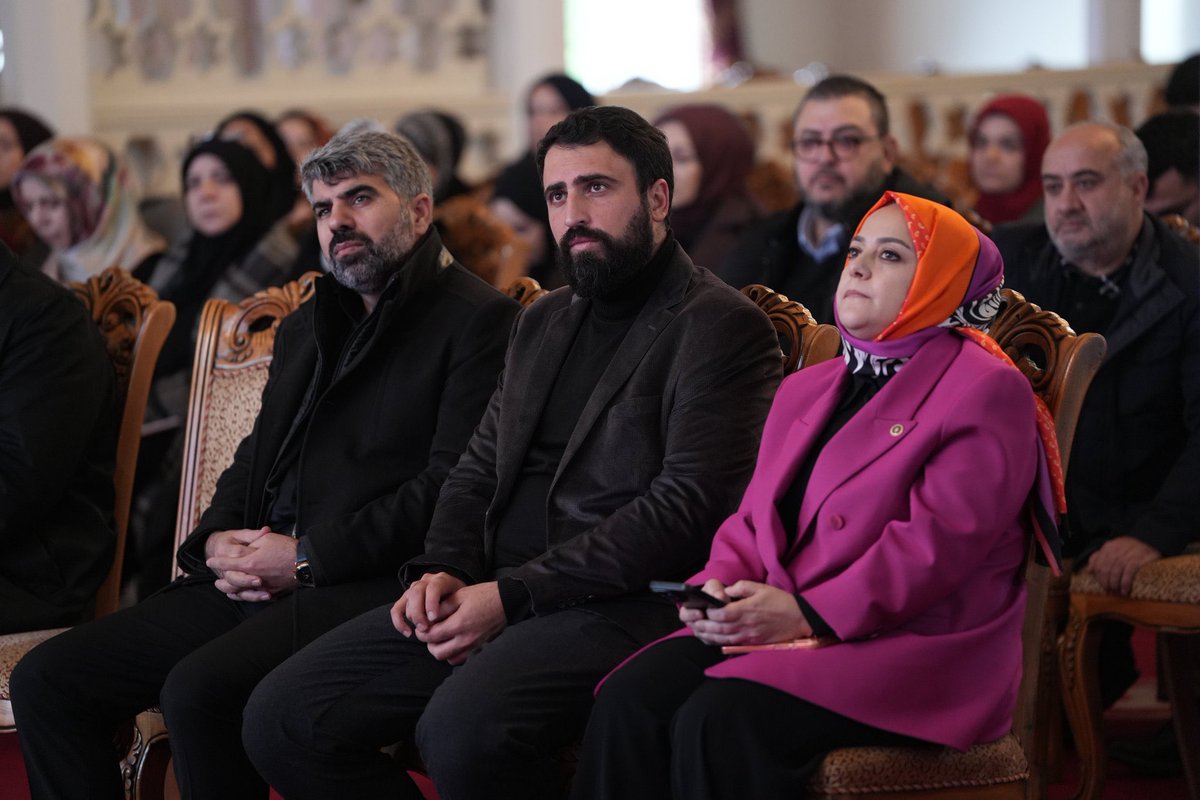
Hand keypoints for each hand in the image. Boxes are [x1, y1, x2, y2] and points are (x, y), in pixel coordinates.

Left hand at [206, 530, 297, 599]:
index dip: (217, 562)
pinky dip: (243, 595)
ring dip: (229, 589)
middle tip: (214, 578)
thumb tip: (244, 546)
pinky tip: (239, 594)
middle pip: (231, 581)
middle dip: (221, 578)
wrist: (305, 562)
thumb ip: (253, 542)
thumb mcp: (267, 539)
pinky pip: (253, 596)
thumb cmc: (286, 548)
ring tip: (222, 587)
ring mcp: (262, 586)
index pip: (228, 563)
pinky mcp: (271, 592)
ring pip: (240, 592)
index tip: (210, 561)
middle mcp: (254, 577)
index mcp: (250, 562)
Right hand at [391, 572, 465, 635]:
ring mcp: (414, 589)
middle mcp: (426, 581)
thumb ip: (453, 608)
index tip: (434, 618)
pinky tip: (408, 633)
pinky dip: (399, 622)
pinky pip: (396, 609)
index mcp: (441, 579)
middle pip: (416, 593)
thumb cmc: (461, 603)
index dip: (431, 602)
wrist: (457, 599)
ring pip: (407, 600)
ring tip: (422, 631)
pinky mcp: (406, 599)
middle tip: (426, 628)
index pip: (433, 587)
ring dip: (412, 617)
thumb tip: (442, 623)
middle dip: (419, 612)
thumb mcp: (462, 602)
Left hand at [417, 582, 506, 664]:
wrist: (507, 601)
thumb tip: (428, 617)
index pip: (431, 635)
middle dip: (428, 642)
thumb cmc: (484, 595)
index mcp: (459, 623)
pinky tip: (452, 642)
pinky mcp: (478, 648)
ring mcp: (473, 646)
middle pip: (437, 651)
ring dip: (440, 649)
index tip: (422, 624)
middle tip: (429, 631)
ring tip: (440, 637)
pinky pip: (459, 659)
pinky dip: (452, 654)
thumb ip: (442, 607)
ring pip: (447, 658)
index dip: (422, 631)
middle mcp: (465, 639)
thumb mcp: (460, 595)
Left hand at [686, 580, 812, 646]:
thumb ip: (740, 588)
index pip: (722, 613)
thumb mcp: (760, 587)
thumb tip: (725, 592)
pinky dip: (719, 642)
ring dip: (708, 635)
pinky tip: (711, 639)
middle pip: (719, 628)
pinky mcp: (752, 642)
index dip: (710, 612)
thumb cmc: (780, 601)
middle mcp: (746, 625)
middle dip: (704, 625)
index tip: (702, 608)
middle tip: (693, 621)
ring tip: (697, 631)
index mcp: (747, 610)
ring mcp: (749, 636)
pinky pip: (732, 644)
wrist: (799, 619)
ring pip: (723, 638)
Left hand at [1087, 537, 1160, 595]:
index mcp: (1109, 546)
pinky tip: (1124, 590)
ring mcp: (1128, 552)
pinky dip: (1125, 583)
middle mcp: (1117, 548)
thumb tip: (1090, 570)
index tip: (1103, 587)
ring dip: (1115, 584)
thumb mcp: (1114, 550)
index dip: (1099, 578)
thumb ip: (1100, 558)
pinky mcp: (1139, 558)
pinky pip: (1129, 572)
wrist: (1152, 542)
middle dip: (1106, 583)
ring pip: (1116, 571)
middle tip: (1109, 592)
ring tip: (1116, 593)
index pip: (1099, 564)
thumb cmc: (1130, 550)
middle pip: (1106, 569)